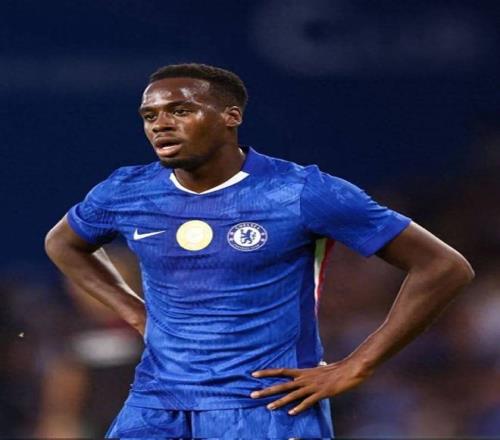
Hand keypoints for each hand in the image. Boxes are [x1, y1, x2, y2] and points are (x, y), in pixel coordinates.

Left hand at [250, 359, 372, 414]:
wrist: (349, 370)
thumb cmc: (334, 370)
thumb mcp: (318, 370)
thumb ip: (308, 375)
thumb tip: (303, 376)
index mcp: (302, 372)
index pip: (281, 371)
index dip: (267, 372)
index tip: (253, 373)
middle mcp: (304, 379)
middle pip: (281, 385)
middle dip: (266, 390)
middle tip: (252, 394)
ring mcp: (312, 386)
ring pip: (292, 395)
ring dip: (279, 402)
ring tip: (267, 407)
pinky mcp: (321, 394)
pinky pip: (308, 402)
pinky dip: (299, 408)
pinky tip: (291, 413)